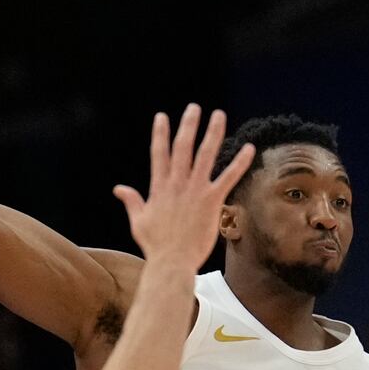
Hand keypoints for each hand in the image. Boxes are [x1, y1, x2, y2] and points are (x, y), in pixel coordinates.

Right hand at [112, 104, 254, 272]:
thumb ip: (131, 200)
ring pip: (205, 155)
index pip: (159, 153)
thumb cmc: (155, 245)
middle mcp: (177, 184)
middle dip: (188, 125)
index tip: (162, 117)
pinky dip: (240, 162)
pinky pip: (228, 177)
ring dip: (213, 133)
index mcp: (159, 187)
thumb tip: (119, 188)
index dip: (160, 133)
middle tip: (194, 108)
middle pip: (182, 147)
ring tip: (218, 115)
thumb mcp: (138, 220)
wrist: (171, 262)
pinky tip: (249, 148)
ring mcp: (195, 191)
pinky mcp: (212, 201)